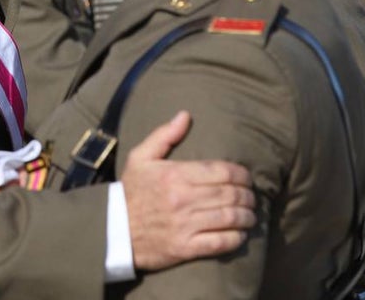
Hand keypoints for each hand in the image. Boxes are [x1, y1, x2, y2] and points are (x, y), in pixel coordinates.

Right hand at [120, 111, 255, 270]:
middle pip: (230, 194)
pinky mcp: (185, 248)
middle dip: (248, 195)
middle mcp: (182, 199)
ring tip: (251, 215)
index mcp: (175, 174)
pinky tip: (241, 234)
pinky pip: (220, 243)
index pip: (223, 171)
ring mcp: (185, 225)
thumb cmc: (131, 192)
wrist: (113, 231)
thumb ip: (164, 135)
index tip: (247, 178)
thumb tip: (185, 115)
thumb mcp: (140, 158)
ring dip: (247, 216)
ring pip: (230, 218)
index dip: (242, 174)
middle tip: (252, 197)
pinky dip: (236, 238)